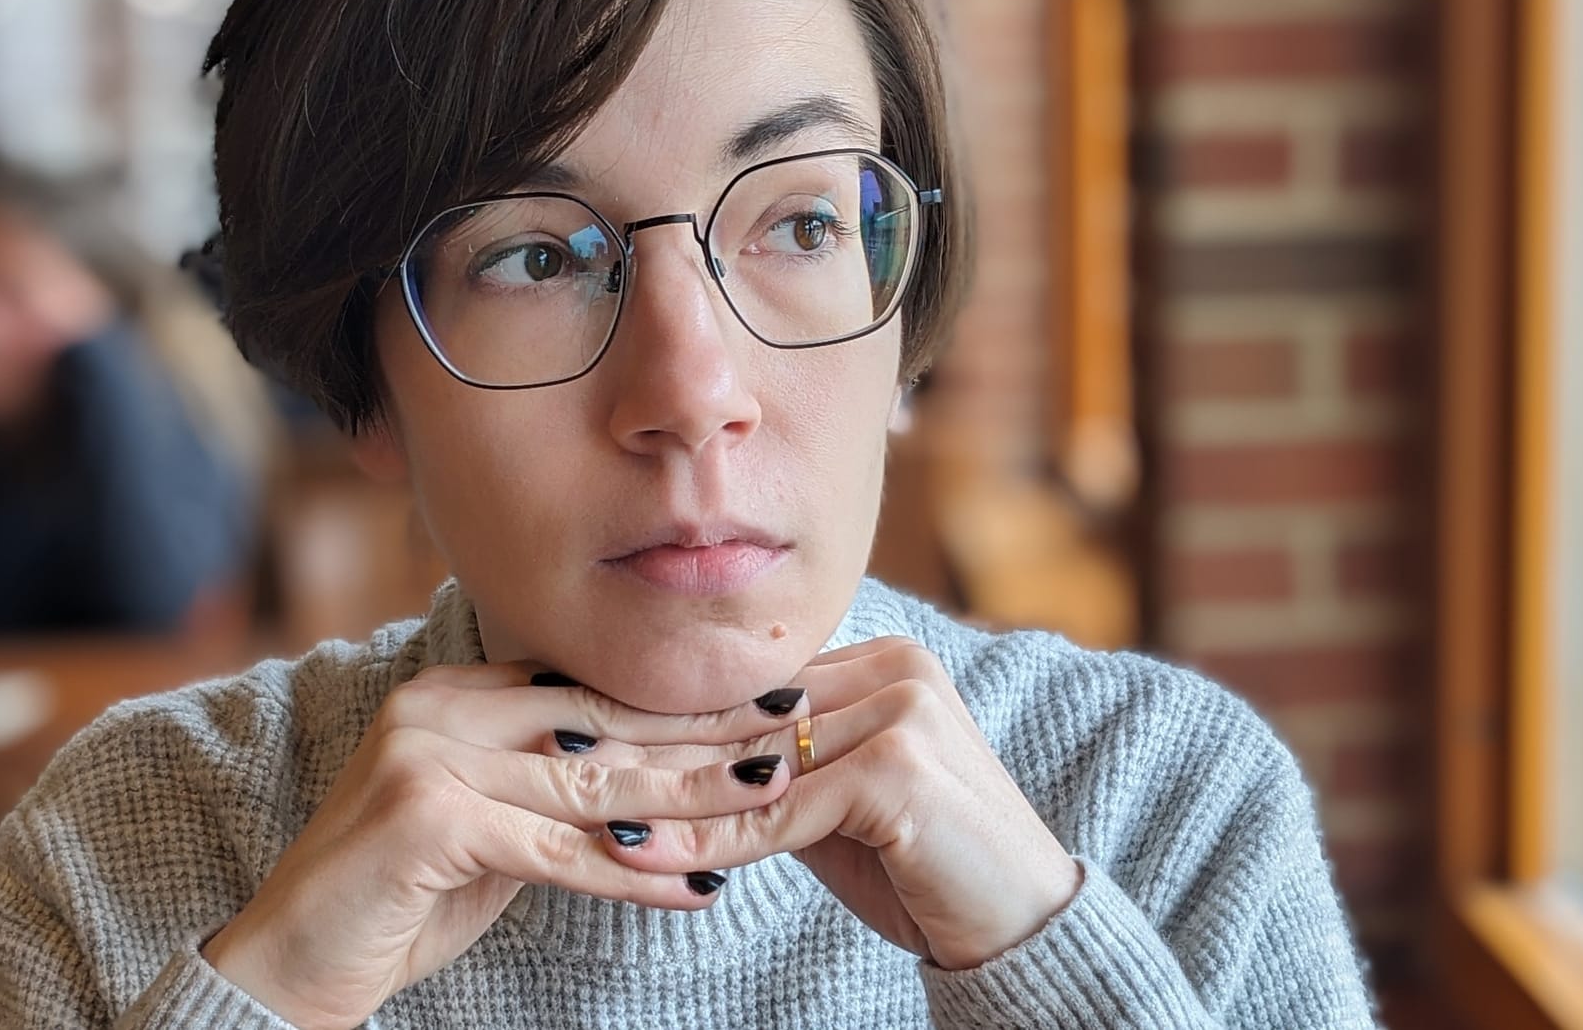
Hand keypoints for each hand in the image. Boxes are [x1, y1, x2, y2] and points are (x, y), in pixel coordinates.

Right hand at [201, 664, 796, 1029]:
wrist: (288, 964)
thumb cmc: (397, 899)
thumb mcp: (485, 823)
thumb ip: (548, 783)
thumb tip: (647, 769)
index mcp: (455, 692)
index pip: (592, 691)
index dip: (679, 704)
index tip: (760, 706)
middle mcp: (439, 708)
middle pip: (602, 723)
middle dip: (704, 736)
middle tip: (791, 736)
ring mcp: (427, 756)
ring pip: (590, 782)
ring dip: (689, 798)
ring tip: (768, 800)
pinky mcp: (426, 818)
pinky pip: (554, 849)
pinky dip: (629, 870)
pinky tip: (692, 883)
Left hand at [592, 638, 1082, 969]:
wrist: (1022, 923)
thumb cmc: (926, 868)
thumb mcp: (840, 803)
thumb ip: (778, 768)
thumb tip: (681, 758)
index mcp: (883, 659)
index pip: (752, 689)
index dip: (666, 715)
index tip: (584, 729)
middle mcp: (896, 668)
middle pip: (744, 716)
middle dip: (648, 747)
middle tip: (560, 761)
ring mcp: (904, 712)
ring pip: (752, 764)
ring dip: (661, 795)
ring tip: (580, 807)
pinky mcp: (901, 770)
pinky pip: (779, 813)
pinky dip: (710, 843)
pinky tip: (645, 856)